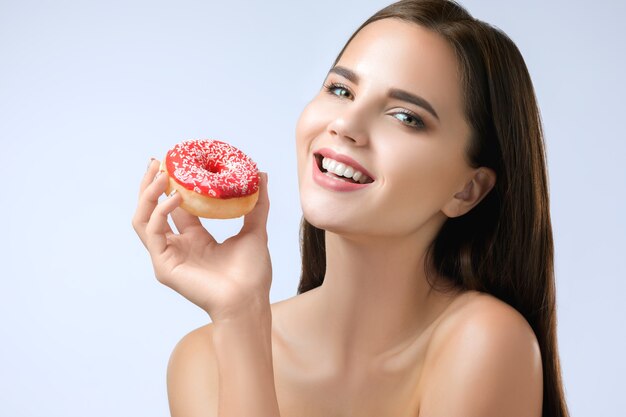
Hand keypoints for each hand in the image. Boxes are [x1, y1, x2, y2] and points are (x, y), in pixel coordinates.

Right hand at [132, 159, 271, 322]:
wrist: (249, 300)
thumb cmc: (252, 273)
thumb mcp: (255, 230)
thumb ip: (257, 203)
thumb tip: (261, 174)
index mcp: (196, 239)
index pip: (175, 207)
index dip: (172, 184)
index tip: (174, 161)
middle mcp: (178, 246)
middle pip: (152, 210)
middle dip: (151, 185)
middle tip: (158, 161)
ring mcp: (168, 256)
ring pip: (143, 220)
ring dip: (148, 195)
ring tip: (161, 174)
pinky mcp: (164, 266)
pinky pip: (152, 233)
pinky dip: (160, 212)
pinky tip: (176, 198)